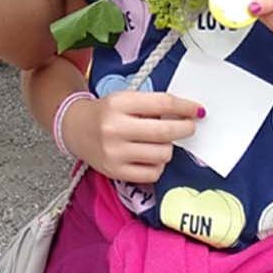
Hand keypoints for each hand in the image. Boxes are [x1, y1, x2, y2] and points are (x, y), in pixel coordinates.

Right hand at [61, 90, 202, 183]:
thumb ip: (151, 105)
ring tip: (161, 142)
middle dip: (185, 128)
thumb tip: (187, 114)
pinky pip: (153, 173)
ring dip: (168, 148)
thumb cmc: (106, 112)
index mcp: (118, 104)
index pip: (161, 104)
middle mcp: (115, 128)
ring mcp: (115, 153)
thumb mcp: (124, 99)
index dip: (185, 107)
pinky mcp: (115, 172)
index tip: (198, 110)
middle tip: (189, 126)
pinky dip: (157, 165)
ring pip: (162, 154)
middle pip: (165, 132)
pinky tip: (151, 157)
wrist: (75, 128)